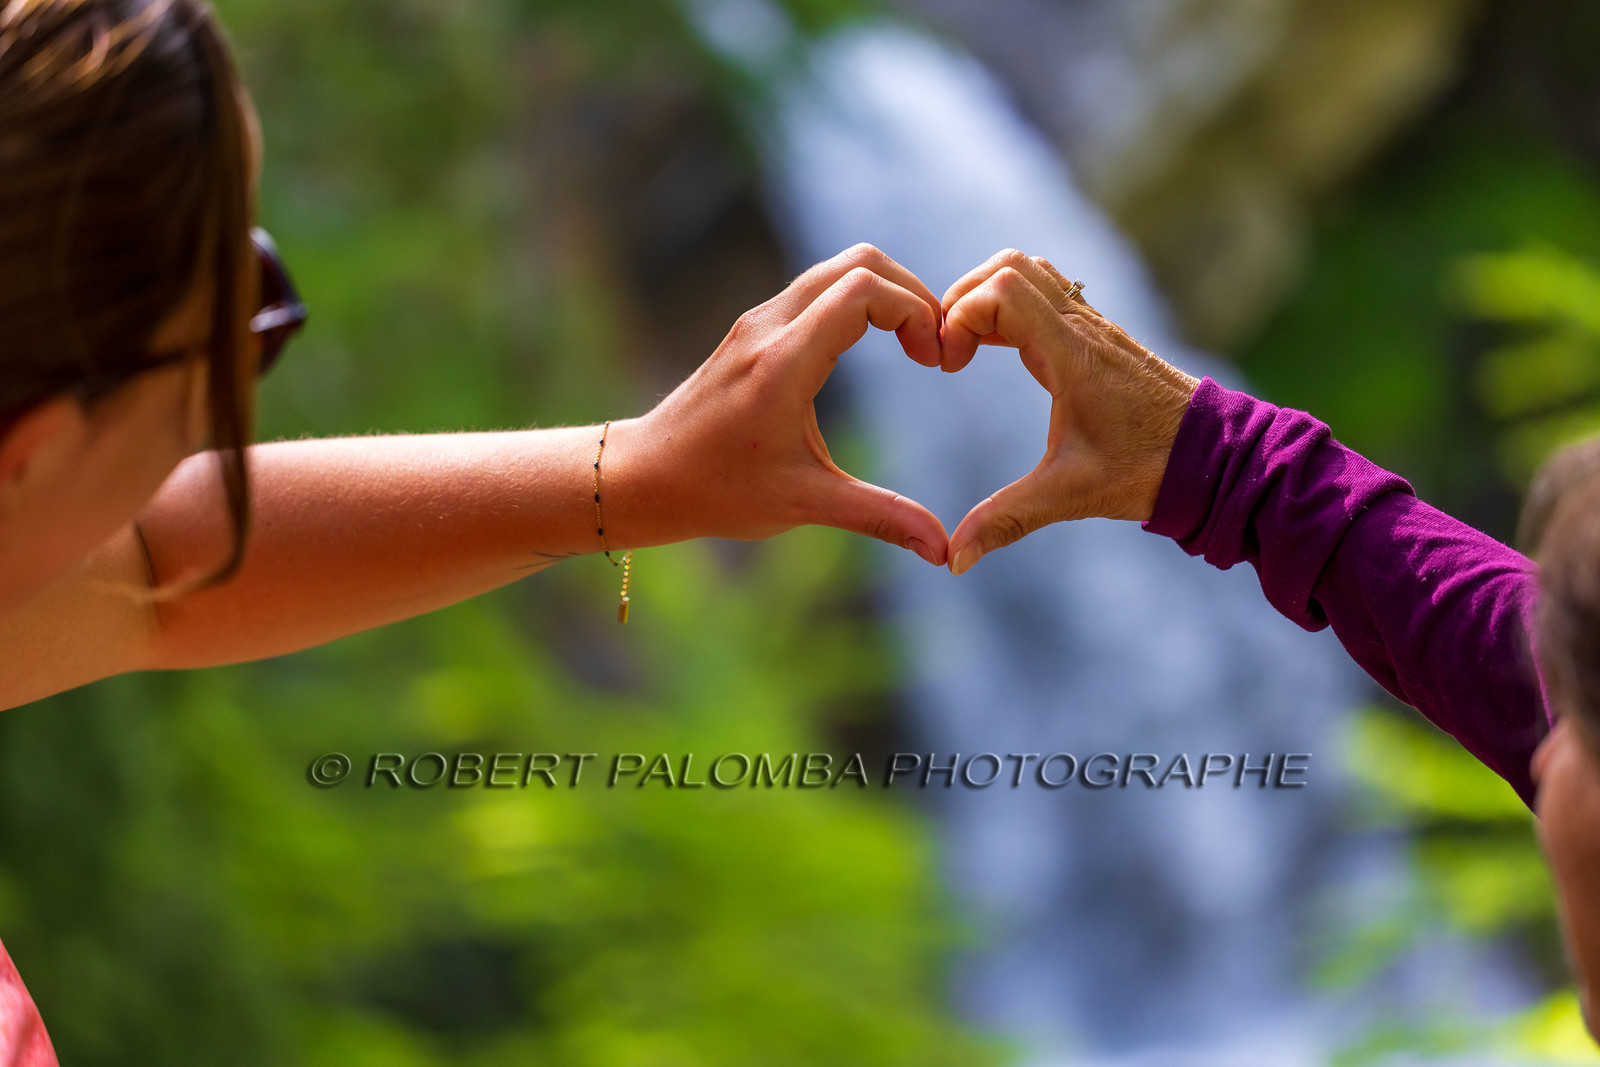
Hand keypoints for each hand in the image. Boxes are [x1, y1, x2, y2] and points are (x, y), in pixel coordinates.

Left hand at [608, 244, 950, 564]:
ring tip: (913, 345)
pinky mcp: (754, 329)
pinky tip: (874, 345)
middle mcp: (769, 328)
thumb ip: (879, 517)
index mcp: (783, 363)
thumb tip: (942, 551)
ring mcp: (758, 322)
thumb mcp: (804, 504)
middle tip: (933, 348)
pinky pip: (817, 289)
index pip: (863, 290)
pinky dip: (858, 301)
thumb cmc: (717, 491)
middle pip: (858, 263)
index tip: (933, 360)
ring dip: (885, 293)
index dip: (915, 310)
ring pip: (837, 269)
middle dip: (912, 293)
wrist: (645, 476)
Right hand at [938, 249, 1199, 575]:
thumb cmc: (1148, 471)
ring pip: (1031, 272)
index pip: (1002, 290)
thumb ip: (1005, 521)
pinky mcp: (1099, 336)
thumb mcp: (1069, 495)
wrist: (1216, 458)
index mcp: (1073, 354)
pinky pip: (1049, 294)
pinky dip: (1014, 307)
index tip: (949, 365)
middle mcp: (1083, 327)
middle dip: (964, 298)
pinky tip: (1004, 351)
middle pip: (1010, 265)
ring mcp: (1094, 326)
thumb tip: (953, 559)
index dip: (960, 316)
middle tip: (949, 349)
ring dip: (989, 297)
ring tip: (969, 346)